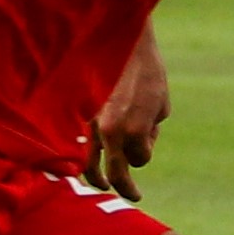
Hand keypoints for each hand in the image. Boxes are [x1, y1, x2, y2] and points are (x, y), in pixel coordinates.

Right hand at [86, 43, 170, 198]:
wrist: (118, 40)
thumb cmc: (145, 70)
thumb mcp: (160, 103)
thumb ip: (151, 130)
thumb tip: (140, 146)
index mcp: (132, 130)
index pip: (140, 161)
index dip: (147, 150)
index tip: (150, 136)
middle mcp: (107, 132)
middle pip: (111, 175)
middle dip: (121, 187)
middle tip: (130, 195)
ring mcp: (87, 124)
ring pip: (85, 164)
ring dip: (94, 177)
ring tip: (102, 184)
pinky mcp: (74, 115)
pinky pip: (72, 145)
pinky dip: (76, 155)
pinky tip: (79, 160)